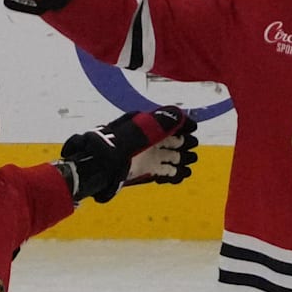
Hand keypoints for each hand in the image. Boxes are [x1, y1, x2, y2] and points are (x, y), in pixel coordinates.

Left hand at [59, 106, 196, 202]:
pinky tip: (176, 176)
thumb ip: (159, 123)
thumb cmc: (116, 145)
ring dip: (183, 161)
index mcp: (150, 127)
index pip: (174, 124)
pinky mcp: (148, 171)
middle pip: (177, 141)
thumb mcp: (138, 130)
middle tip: (186, 150)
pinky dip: (174, 175)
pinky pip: (167, 173)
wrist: (99, 166)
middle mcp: (152, 141)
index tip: (192, 129)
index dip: (185, 126)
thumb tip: (180, 115)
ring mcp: (151, 157)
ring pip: (174, 158)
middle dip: (186, 145)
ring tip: (183, 166)